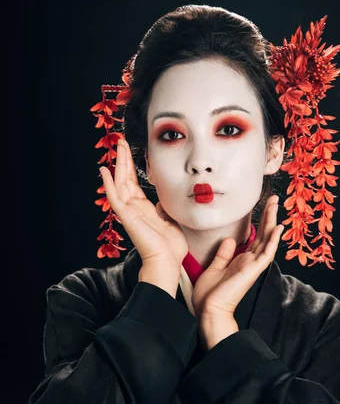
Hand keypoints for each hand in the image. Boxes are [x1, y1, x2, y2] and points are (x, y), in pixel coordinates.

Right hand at [100, 139, 187, 267]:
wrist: (167, 261)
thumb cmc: (170, 247)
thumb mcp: (170, 222)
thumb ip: (163, 210)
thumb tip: (162, 202)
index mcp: (143, 209)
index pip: (134, 183)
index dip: (131, 167)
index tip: (129, 152)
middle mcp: (133, 208)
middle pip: (125, 178)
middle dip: (123, 159)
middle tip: (120, 142)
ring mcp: (128, 212)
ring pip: (119, 183)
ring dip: (118, 164)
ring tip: (116, 147)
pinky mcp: (126, 217)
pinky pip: (115, 197)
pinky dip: (108, 184)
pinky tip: (104, 171)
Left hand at [192, 195, 283, 319]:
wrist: (209, 311)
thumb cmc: (210, 294)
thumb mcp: (214, 268)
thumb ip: (223, 254)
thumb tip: (230, 239)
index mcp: (241, 261)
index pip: (255, 237)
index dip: (260, 221)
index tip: (263, 206)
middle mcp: (250, 261)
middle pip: (264, 235)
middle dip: (269, 216)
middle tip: (273, 198)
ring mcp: (253, 266)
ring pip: (267, 240)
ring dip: (272, 221)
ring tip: (276, 205)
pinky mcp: (252, 271)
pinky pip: (266, 253)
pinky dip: (273, 240)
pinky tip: (278, 227)